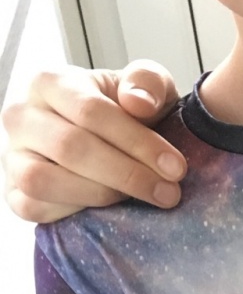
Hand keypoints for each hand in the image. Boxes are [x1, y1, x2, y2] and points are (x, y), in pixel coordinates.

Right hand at [2, 61, 183, 222]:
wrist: (104, 135)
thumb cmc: (124, 108)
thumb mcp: (145, 86)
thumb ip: (147, 83)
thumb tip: (138, 103)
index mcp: (51, 82)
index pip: (91, 112)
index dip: (138, 142)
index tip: (175, 167)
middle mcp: (22, 115)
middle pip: (70, 148)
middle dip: (127, 174)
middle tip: (167, 191)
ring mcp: (12, 155)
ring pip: (43, 180)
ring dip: (100, 195)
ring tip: (139, 198)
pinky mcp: (12, 191)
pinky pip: (32, 207)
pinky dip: (72, 212)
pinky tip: (108, 209)